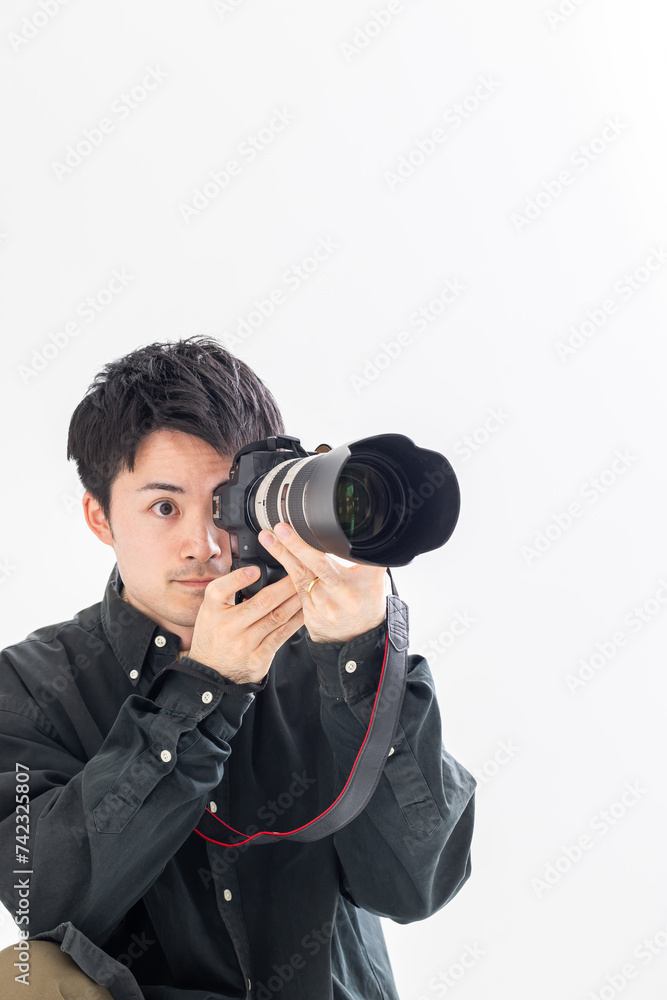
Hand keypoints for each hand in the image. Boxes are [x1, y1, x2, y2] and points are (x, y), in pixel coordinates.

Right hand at [188, 565, 304, 684]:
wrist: (211, 673)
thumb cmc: (214, 635)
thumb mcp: (209, 611)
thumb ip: (227, 590)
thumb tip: (254, 572)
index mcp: (212, 612)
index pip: (220, 589)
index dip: (239, 577)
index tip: (256, 570)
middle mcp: (227, 628)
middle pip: (262, 602)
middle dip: (285, 586)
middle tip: (299, 573)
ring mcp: (245, 644)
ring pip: (277, 617)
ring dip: (295, 601)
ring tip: (307, 589)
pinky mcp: (259, 658)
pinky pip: (282, 635)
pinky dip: (295, 621)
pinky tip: (304, 611)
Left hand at [258, 522, 386, 643]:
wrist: (361, 637)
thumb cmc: (368, 604)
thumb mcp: (376, 580)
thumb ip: (369, 558)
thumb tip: (368, 535)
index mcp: (345, 587)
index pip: (320, 563)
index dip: (301, 547)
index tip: (285, 531)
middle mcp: (328, 600)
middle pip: (302, 569)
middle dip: (284, 548)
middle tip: (270, 532)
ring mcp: (315, 610)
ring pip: (296, 579)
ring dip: (281, 557)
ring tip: (268, 539)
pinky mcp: (306, 617)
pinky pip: (295, 593)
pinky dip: (285, 577)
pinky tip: (278, 559)